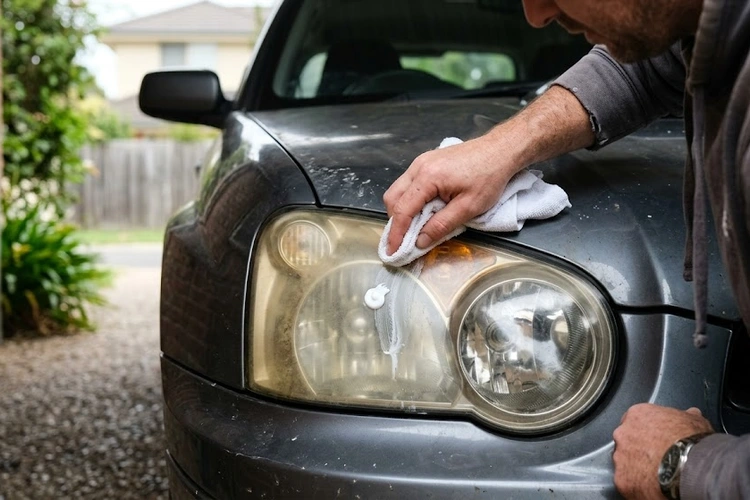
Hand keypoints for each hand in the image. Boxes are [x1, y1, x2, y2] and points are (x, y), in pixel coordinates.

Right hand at [382, 136, 516, 254]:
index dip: (395, 234)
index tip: (393, 252)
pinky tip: (422, 210)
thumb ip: (442, 225)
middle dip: (395, 221)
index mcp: (428, 177)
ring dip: (401, 210)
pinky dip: (409, 200)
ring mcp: (421, 162)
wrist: (500, 150)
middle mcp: (419, 166)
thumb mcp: (469, 207)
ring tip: (413, 228)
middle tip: (403, 241)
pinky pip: (408, 183)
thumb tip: (420, 241)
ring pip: (398, 190)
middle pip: (392, 198)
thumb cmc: (489, 177)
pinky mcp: (426, 161)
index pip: (402, 210)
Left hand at [612, 403, 713, 498]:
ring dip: (636, 467)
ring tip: (656, 474)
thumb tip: (692, 414)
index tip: (654, 439)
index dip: (646, 432)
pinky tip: (652, 486)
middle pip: (626, 442)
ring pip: (624, 463)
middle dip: (638, 449)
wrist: (691, 465)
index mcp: (637, 415)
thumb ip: (686, 416)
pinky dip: (637, 485)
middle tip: (655, 457)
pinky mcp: (622, 480)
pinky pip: (626, 482)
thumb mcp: (694, 420)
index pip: (635, 422)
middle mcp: (623, 433)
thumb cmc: (690, 441)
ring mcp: (620, 457)